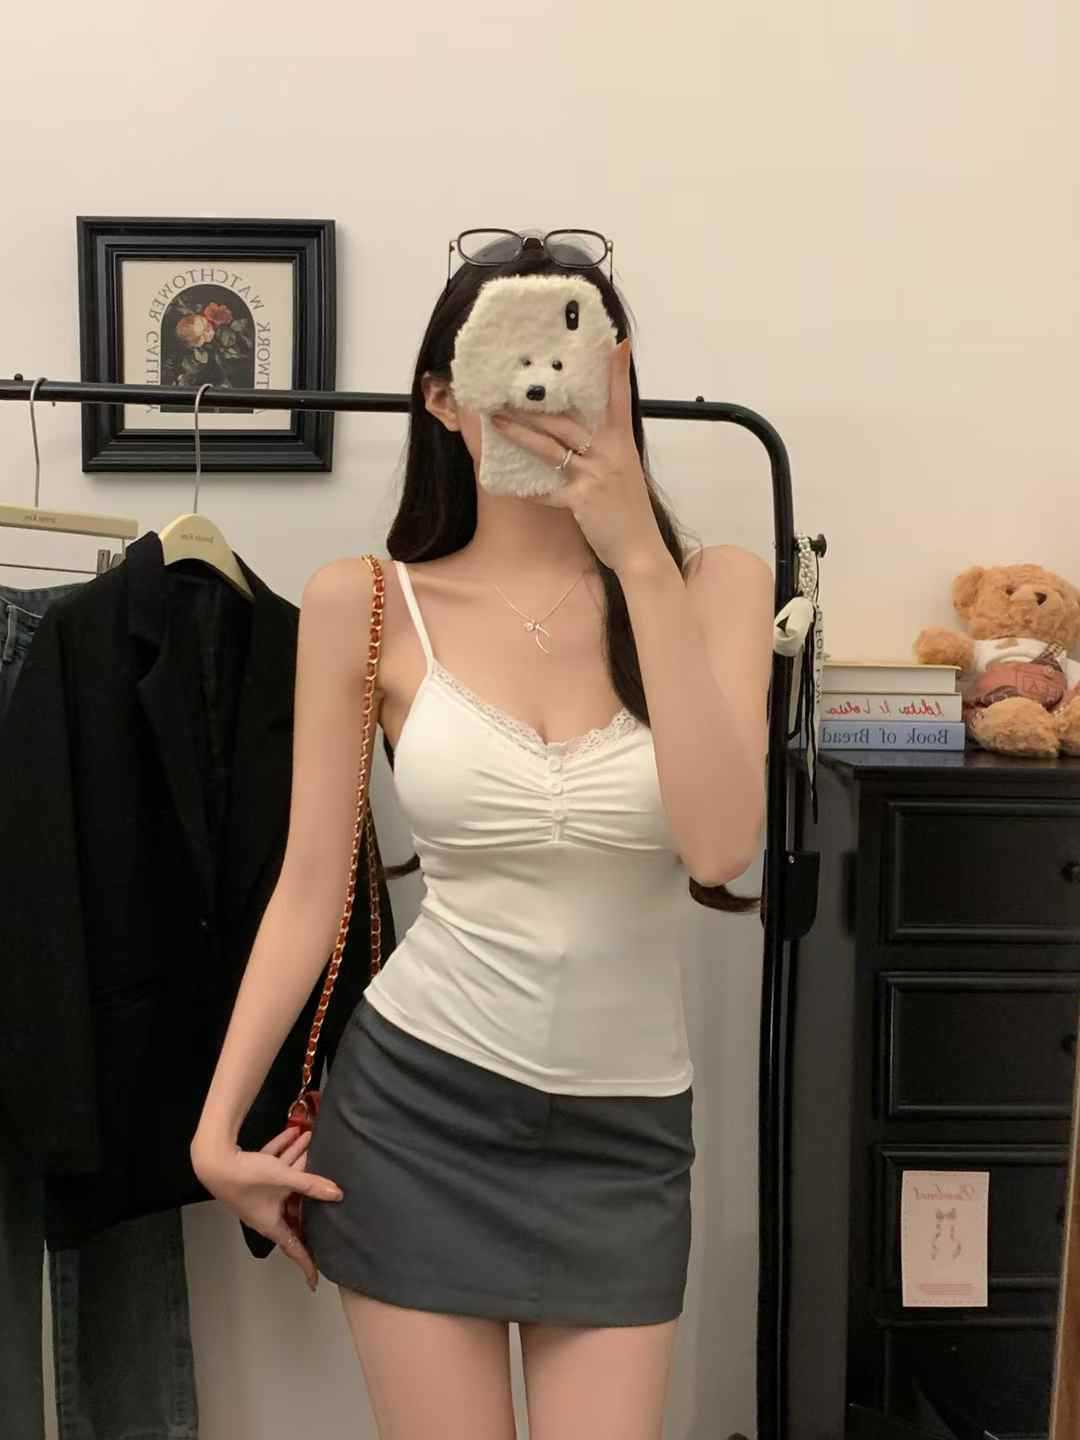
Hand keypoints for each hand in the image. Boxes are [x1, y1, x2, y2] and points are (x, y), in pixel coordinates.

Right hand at [191, 1125, 342, 1291]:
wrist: (214, 1159)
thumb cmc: (247, 1177)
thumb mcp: (284, 1179)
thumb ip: (312, 1185)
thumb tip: (338, 1193)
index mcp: (271, 1223)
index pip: (293, 1248)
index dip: (306, 1264)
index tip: (315, 1280)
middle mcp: (264, 1213)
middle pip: (294, 1207)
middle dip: (310, 1193)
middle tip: (327, 1195)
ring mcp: (256, 1195)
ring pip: (284, 1179)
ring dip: (298, 1158)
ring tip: (312, 1141)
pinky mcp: (250, 1177)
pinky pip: (272, 1166)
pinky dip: (283, 1150)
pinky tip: (295, 1132)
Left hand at [489, 338, 668, 574]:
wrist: (640, 549)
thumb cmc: (629, 510)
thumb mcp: (626, 471)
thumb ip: (608, 449)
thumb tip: (583, 433)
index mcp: (622, 443)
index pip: (619, 399)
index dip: (616, 371)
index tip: (613, 342)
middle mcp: (610, 453)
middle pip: (567, 421)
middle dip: (535, 407)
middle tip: (508, 390)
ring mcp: (595, 475)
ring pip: (551, 448)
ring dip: (521, 433)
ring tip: (497, 421)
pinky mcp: (582, 500)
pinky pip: (547, 491)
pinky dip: (526, 490)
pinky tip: (504, 485)